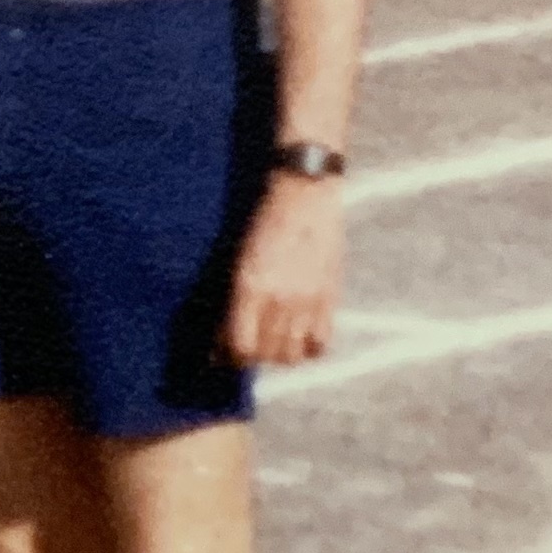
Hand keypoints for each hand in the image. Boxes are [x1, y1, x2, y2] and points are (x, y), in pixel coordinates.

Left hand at [223, 177, 342, 368]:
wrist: (305, 196)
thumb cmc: (264, 223)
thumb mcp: (239, 261)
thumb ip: (232, 302)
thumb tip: (221, 340)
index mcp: (250, 288)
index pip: (241, 347)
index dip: (232, 357)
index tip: (229, 353)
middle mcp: (279, 300)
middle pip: (266, 356)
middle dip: (255, 356)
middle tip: (253, 346)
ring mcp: (307, 301)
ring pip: (292, 356)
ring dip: (281, 356)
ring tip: (276, 344)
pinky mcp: (330, 298)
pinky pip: (320, 344)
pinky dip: (310, 349)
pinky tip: (302, 339)